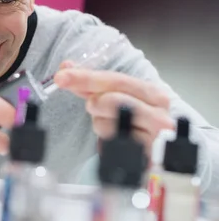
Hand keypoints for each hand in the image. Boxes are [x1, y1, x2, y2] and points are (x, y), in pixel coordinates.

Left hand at [54, 64, 174, 154]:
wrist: (151, 152)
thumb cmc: (133, 121)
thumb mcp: (116, 98)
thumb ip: (91, 83)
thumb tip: (65, 67)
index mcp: (153, 93)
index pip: (116, 80)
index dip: (85, 77)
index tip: (61, 76)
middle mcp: (159, 112)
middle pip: (112, 100)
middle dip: (94, 102)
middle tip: (94, 106)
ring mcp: (155, 135)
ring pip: (109, 121)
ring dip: (100, 122)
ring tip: (111, 125)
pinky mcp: (145, 153)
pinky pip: (111, 141)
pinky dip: (105, 138)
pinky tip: (114, 138)